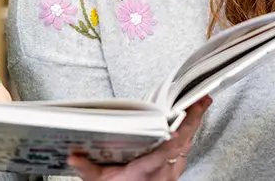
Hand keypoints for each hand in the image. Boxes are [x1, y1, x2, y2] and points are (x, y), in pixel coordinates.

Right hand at [68, 96, 211, 180]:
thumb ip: (87, 169)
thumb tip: (73, 157)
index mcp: (144, 173)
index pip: (160, 157)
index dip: (169, 143)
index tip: (174, 131)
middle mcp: (163, 173)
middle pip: (182, 145)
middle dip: (192, 121)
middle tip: (201, 101)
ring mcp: (172, 172)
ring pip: (188, 145)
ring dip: (195, 123)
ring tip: (201, 102)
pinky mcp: (176, 169)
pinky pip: (187, 148)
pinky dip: (191, 131)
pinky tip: (193, 117)